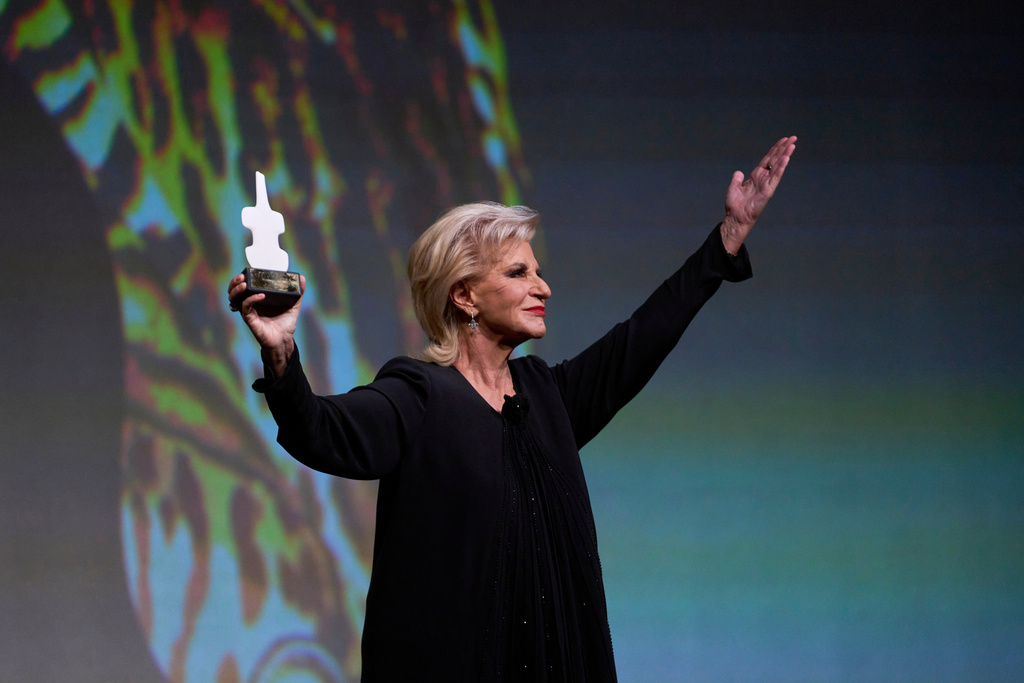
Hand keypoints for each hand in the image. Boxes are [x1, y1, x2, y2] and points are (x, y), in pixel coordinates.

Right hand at [228, 272, 305, 375]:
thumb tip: (301, 278)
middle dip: (235, 282)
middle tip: (242, 276)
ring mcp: (249, 311)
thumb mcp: (294, 305)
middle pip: (234, 290)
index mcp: (257, 298)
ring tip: (244, 283)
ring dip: (236, 289)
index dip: (242, 277)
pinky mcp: (250, 319)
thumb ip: (298, 292)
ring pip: (234, 298)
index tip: (248, 270)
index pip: (244, 285)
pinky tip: (261, 296)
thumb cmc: (285, 324)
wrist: (284, 339)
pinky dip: (252, 299)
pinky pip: (245, 307)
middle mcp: (250, 304)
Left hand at [721, 136, 796, 254]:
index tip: (783, 140)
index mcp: (756, 176)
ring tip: (792, 144)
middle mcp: (763, 178)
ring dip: (785, 154)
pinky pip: (776, 176)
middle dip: (784, 148)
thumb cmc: (735, 205)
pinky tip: (786, 158)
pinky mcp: (768, 190)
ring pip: (778, 166)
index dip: (775, 149)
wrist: (736, 217)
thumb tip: (738, 172)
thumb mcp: (734, 187)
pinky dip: (781, 167)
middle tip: (793, 138)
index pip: (768, 159)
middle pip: (775, 159)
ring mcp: (767, 183)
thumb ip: (737, 179)